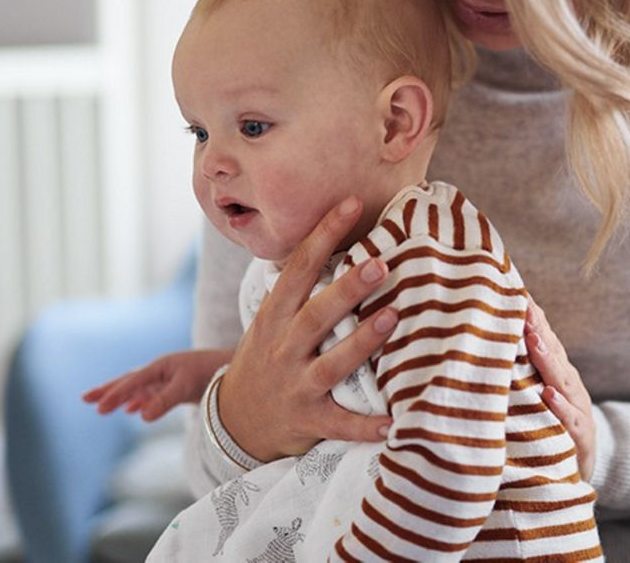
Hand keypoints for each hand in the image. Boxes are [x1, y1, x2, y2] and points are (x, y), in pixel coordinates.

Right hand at [83, 348, 232, 420]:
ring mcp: (168, 378)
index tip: (98, 408)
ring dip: (120, 396)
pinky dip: (138, 401)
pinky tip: (132, 410)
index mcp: (162, 366)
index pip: (132, 382)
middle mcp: (162, 370)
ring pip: (138, 388)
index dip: (115, 395)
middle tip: (85, 399)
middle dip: (108, 390)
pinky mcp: (176, 386)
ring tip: (101, 406)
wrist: (234, 369)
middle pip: (129, 381)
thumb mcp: (187, 387)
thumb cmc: (212, 374)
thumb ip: (164, 401)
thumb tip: (140, 417)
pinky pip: (150, 394)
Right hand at [217, 197, 397, 461]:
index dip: (323, 234)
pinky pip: (340, 423)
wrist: (235, 421)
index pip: (299, 268)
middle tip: (381, 264)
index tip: (351, 203)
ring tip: (393, 317)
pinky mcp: (309, 420)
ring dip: (363, 341)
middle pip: (316, 314)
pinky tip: (392, 421)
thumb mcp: (272, 320)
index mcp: (275, 316)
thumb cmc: (268, 357)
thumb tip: (344, 239)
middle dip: (349, 289)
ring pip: (331, 363)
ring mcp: (295, 385)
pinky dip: (364, 425)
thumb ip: (303, 289)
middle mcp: (283, 348)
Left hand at [524, 295, 595, 481]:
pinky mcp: (581, 440)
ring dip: (549, 361)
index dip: (533, 319)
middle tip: (523, 307)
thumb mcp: (533, 399)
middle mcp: (569, 388)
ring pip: (563, 382)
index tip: (516, 295)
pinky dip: (561, 408)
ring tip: (535, 341)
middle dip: (539, 330)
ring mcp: (578, 412)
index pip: (545, 341)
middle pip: (554, 355)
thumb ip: (518, 373)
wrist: (575, 475)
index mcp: (557, 376)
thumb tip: (485, 342)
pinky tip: (549, 395)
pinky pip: (570, 422)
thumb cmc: (547, 431)